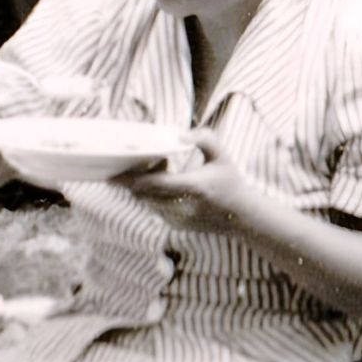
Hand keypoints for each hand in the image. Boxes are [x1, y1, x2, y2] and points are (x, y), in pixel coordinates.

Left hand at [112, 130, 255, 233]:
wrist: (242, 216)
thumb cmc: (230, 181)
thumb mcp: (221, 155)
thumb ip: (203, 138)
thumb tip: (178, 135)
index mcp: (193, 187)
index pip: (153, 184)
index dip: (133, 175)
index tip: (119, 165)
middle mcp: (181, 207)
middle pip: (142, 193)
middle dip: (133, 177)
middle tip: (131, 161)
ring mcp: (176, 219)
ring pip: (145, 200)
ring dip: (143, 185)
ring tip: (159, 167)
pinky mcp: (174, 225)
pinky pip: (153, 207)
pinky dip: (152, 194)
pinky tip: (163, 180)